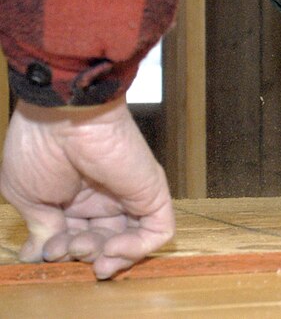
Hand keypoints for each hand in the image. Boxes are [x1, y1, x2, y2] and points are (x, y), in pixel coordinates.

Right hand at [0, 98, 173, 279]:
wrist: (65, 117)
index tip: (43, 252)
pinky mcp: (152, 192)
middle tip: (63, 250)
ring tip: (83, 249)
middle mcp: (103, 197)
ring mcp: (129, 195)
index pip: (75, 236)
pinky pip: (158, 230)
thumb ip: (42, 227)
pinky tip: (111, 249)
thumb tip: (40, 253)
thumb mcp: (29, 197)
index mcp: (73, 197)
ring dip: (108, 257)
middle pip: (102, 242)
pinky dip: (138, 249)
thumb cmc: (38, 148)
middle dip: (81, 255)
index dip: (61, 252)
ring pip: (131, 241)